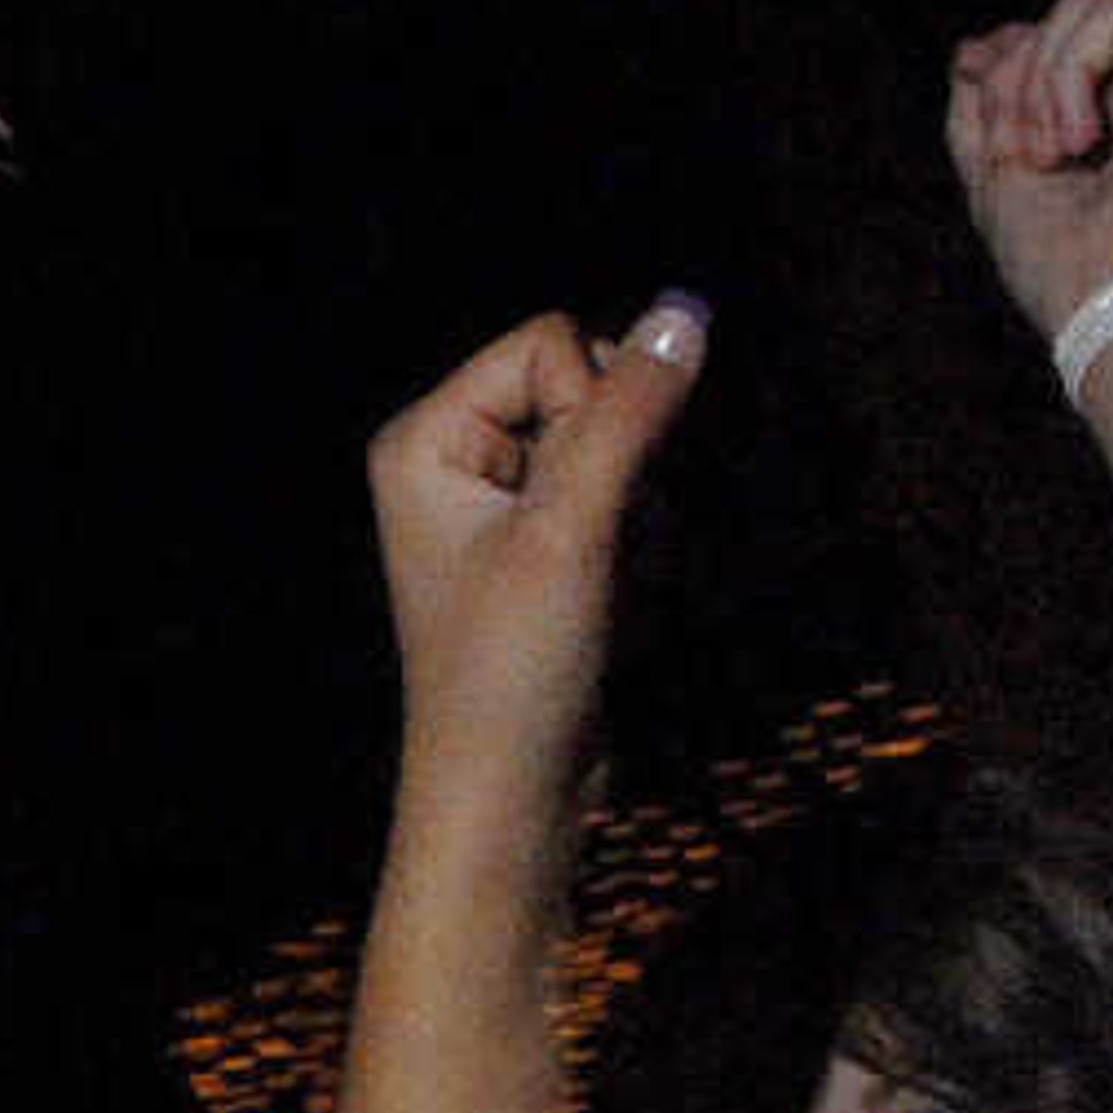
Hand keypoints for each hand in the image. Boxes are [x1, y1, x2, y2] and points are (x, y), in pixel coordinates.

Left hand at [364, 295, 709, 805]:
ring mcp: (502, 509)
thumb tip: (685, 312)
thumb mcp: (571, 529)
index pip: (554, 344)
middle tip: (589, 553)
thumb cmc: (511, 674)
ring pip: (623, 453)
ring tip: (597, 592)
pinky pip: (625, 507)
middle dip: (624, 468)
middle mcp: (455, 461)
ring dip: (639, 517)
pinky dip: (638, 553)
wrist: (508, 800)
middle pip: (592, 392)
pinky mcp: (545, 554)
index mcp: (427, 438)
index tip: (572, 507)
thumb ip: (627, 413)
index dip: (595, 411)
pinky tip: (609, 610)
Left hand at [947, 0, 1112, 356]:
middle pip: (1055, 28)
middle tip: (1020, 157)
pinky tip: (1080, 140)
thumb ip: (984, 113)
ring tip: (1048, 153)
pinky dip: (1065, 75)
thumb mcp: (997, 183)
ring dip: (1034, 83)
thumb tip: (972, 51)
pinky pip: (1102, 14)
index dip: (1005, 64)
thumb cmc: (1064, 273)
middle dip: (1010, 85)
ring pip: (1077, 8)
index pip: (1052, 51)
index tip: (980, 96)